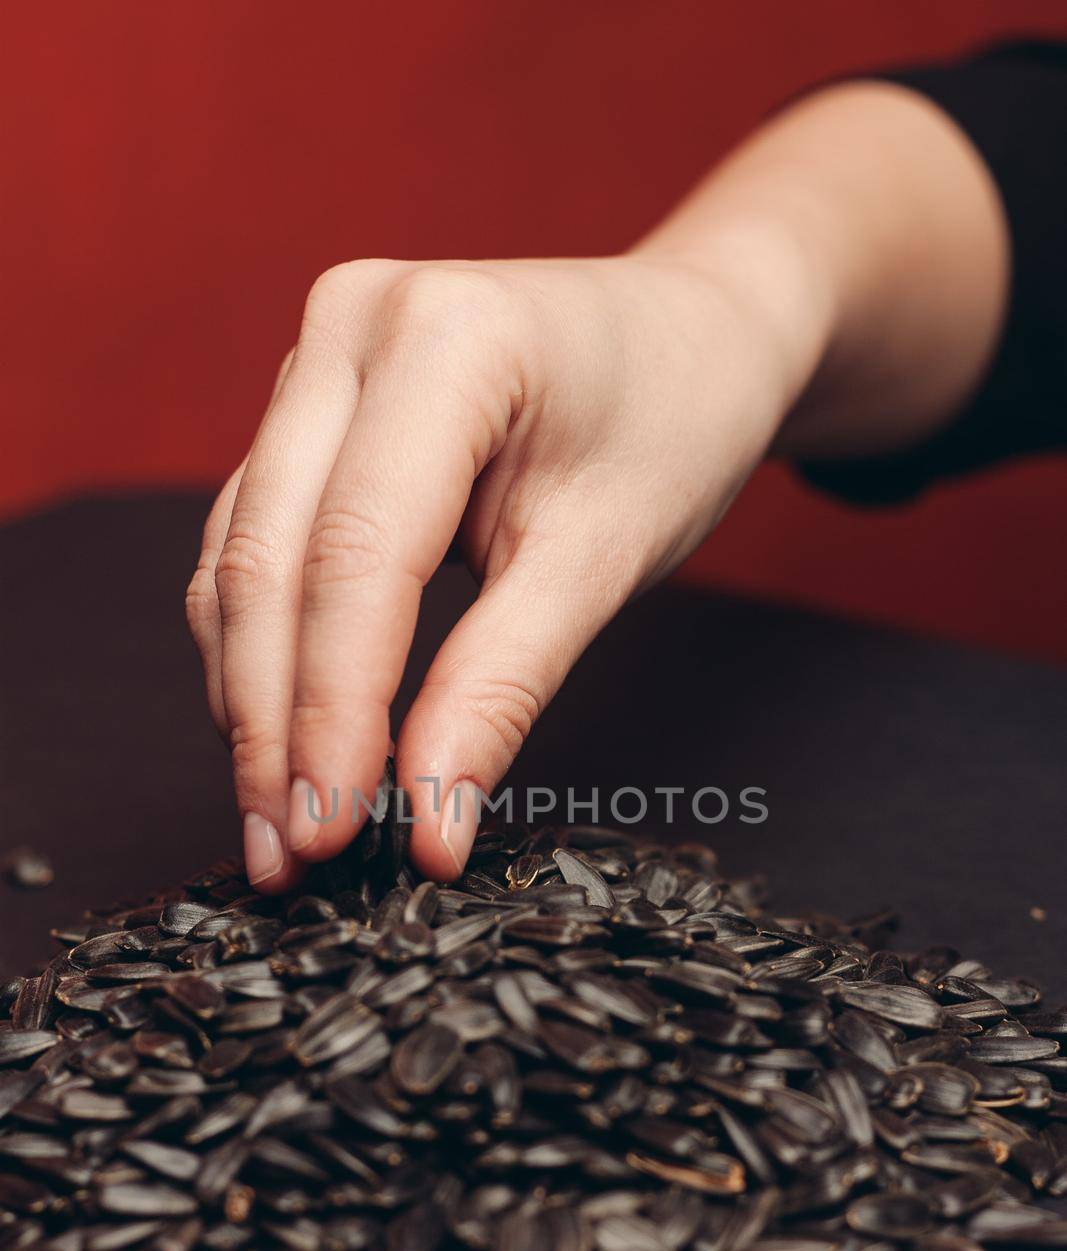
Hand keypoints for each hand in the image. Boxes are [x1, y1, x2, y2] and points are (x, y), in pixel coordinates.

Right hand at [185, 247, 817, 887]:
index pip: (355, 557)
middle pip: (270, 559)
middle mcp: (352, 326)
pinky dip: (268, 647)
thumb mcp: (603, 560)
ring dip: (253, 699)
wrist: (693, 337)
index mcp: (446, 338)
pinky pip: (256, 540)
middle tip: (285, 853)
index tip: (330, 829)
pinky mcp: (308, 408)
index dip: (333, 709)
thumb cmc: (674, 425)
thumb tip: (427, 824)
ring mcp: (317, 360)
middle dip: (274, 725)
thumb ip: (502, 686)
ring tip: (276, 823)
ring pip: (242, 557)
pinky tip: (283, 738)